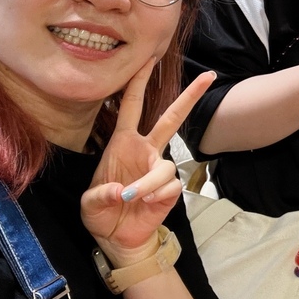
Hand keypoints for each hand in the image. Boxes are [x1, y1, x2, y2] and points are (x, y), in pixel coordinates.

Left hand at [81, 59, 215, 265]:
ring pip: (166, 165)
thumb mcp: (88, 203)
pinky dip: (155, 195)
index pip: (131, 106)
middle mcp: (145, 151)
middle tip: (209, 76)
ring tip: (133, 197)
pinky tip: (145, 204)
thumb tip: (122, 190)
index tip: (147, 59)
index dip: (137, 82)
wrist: (117, 239)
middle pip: (171, 117)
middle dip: (189, 96)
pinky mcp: (169, 189)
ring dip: (149, 182)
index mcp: (122, 143)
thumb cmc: (101, 213)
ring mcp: (158, 169)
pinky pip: (169, 186)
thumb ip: (100, 195)